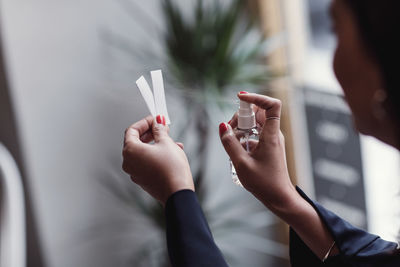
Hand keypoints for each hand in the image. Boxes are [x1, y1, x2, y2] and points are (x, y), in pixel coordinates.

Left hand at [122, 115, 193, 204]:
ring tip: (172, 142)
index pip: (132, 130)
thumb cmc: (171, 169)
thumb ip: (159, 130)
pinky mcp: (143, 180)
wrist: (177, 192)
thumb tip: (158, 123)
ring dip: (156, 144)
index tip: (155, 119)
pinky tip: (171, 153)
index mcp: (130, 151)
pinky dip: (156, 155)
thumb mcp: (166, 143)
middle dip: (151, 133)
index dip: (145, 122)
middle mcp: (129, 162)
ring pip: (143, 152)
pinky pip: (146, 163)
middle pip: (136, 141)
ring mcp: (135, 173)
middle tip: (163, 128)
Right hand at [219, 92, 296, 211]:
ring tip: (231, 140)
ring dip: (241, 126)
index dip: (257, 97)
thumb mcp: (241, 164)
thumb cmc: (264, 184)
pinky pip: (255, 133)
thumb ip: (230, 143)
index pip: (271, 105)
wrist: (279, 198)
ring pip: (256, 122)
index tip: (240, 97)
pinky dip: (244, 135)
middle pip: (259, 111)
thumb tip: (222, 126)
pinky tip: (236, 149)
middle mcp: (273, 134)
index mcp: (271, 135)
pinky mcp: (268, 146)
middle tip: (230, 129)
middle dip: (242, 115)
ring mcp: (271, 139)